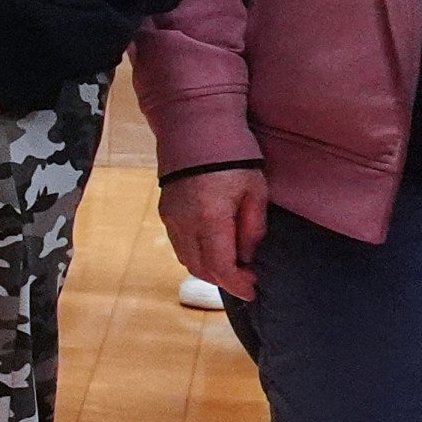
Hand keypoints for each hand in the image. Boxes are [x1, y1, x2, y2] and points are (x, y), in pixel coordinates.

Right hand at [161, 168, 267, 301]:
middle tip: (247, 276)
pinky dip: (196, 254)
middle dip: (224, 279)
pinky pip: (179, 245)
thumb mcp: (256, 192)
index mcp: (211, 219)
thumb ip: (252, 228)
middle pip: (201, 269)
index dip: (237, 285)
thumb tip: (247, 255)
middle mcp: (185, 224)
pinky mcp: (166, 212)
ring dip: (209, 268)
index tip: (252, 291)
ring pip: (187, 259)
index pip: (220, 267)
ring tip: (231, 262)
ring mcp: (171, 219)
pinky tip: (213, 246)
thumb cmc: (233, 159)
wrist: (195, 130)